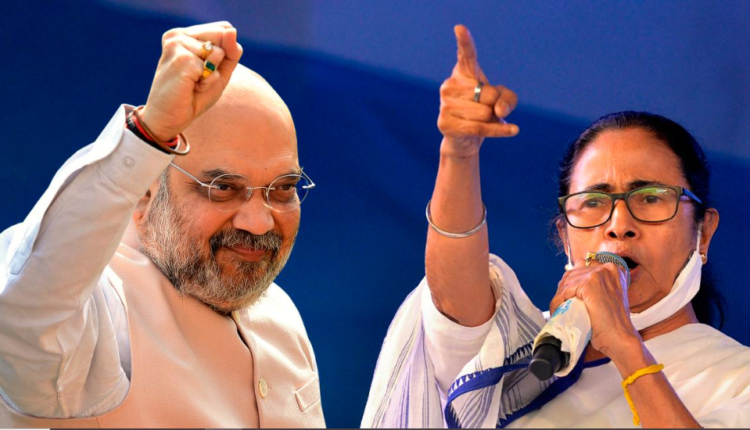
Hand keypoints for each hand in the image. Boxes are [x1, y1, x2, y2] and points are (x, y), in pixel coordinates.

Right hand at [139, 21, 243, 141]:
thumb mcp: (219, 72)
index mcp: (185, 34)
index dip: (226, 52)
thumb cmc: (193, 96)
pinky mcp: (181, 59)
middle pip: (223, 35)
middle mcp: (178, 35)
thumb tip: (232, 31)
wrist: (169, 118)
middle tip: (199, 77)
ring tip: (193, 83)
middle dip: (219, 62)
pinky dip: (207, 83)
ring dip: (212, 74)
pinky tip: (191, 87)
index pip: (224, 29)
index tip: (204, 69)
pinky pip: (212, 68)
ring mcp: (177, 45)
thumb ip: (230, 51)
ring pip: (219, 53)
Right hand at [437, 25, 518, 157]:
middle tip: (488, 111)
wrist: (465, 139)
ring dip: (492, 120)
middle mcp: (449, 85)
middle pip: (487, 95)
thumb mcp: (504, 100)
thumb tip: (498, 110)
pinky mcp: (445, 124)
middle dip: (495, 106)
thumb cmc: (484, 113)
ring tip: (483, 122)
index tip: (460, 28)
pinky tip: (513, 130)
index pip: (465, 55)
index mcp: (462, 73)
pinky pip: (480, 127)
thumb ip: (509, 99)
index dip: (464, 42)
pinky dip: (499, 131)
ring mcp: (445, 104)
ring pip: (484, 113)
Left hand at [549, 259, 641, 358]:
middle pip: (573, 273)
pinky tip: (560, 310)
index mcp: (612, 270)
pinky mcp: (590, 282)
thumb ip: (592, 287)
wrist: (619, 338)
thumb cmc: (611, 323)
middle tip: (559, 304)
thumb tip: (571, 286)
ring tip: (558, 309)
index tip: (565, 295)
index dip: (571, 283)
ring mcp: (599, 274)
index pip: (582, 268)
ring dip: (560, 297)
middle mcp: (607, 268)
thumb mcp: (604, 298)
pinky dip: (559, 301)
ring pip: (568, 281)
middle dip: (564, 289)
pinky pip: (566, 290)